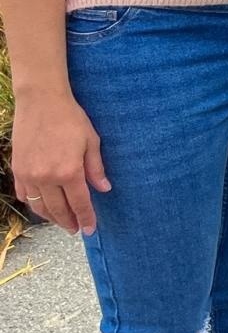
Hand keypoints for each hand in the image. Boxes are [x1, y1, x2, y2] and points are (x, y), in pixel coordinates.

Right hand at [11, 89, 111, 234]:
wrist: (41, 102)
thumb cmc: (71, 119)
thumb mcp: (91, 141)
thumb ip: (96, 168)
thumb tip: (104, 189)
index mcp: (68, 171)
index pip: (79, 203)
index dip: (86, 218)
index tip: (90, 230)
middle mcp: (46, 178)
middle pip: (58, 209)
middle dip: (68, 222)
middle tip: (76, 229)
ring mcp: (29, 176)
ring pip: (39, 206)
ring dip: (51, 217)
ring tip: (62, 221)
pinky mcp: (17, 170)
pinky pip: (25, 195)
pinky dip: (34, 204)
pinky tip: (43, 206)